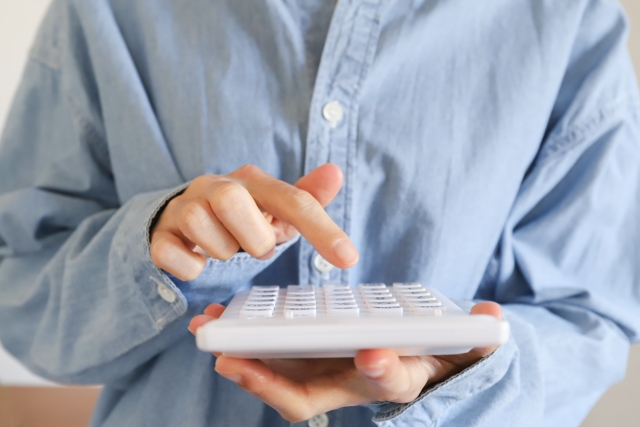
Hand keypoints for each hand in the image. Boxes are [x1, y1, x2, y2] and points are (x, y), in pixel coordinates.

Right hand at [150, 164, 358, 280]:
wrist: (184, 219)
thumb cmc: (242, 218)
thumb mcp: (276, 209)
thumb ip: (307, 197)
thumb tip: (336, 172)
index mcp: (252, 181)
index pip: (292, 199)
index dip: (321, 228)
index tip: (348, 258)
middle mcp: (215, 186)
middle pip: (232, 200)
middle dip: (252, 236)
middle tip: (255, 247)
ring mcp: (184, 208)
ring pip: (200, 225)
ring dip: (221, 250)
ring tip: (226, 248)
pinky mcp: (160, 235)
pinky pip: (171, 253)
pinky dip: (190, 267)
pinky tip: (197, 261)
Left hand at [189, 302, 502, 422]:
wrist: (418, 357)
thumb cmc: (439, 353)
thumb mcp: (464, 345)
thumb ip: (478, 334)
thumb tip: (493, 318)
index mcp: (396, 379)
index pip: (389, 384)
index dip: (382, 373)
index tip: (373, 356)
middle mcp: (353, 383)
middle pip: (307, 392)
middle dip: (268, 379)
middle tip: (231, 356)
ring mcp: (327, 371)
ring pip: (279, 374)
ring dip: (243, 357)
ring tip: (208, 329)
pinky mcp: (309, 354)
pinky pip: (272, 354)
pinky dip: (245, 341)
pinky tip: (221, 318)